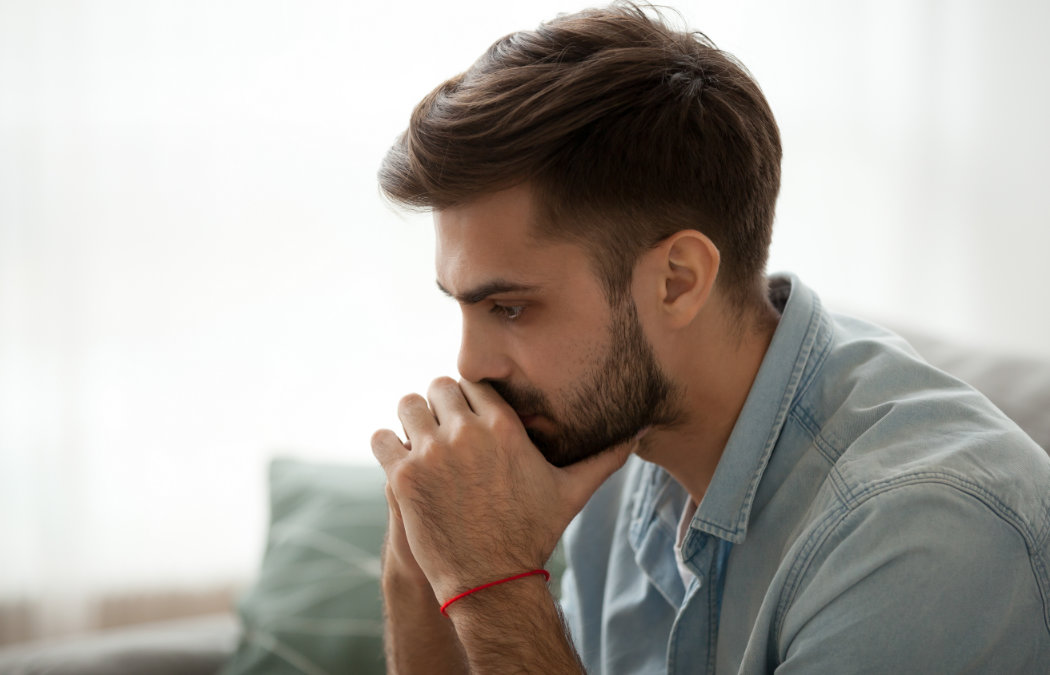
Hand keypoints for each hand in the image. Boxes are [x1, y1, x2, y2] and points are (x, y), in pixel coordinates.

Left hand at [372, 377, 634, 602]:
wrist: (490, 580)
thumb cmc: (532, 534)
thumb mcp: (571, 492)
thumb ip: (603, 458)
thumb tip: (637, 434)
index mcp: (503, 425)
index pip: (476, 383)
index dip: (470, 398)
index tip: (468, 416)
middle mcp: (466, 431)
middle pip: (440, 387)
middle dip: (441, 405)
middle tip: (444, 430)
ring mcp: (431, 452)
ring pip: (408, 405)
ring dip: (412, 420)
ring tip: (421, 442)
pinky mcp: (402, 476)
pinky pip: (382, 438)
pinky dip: (388, 447)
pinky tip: (400, 461)